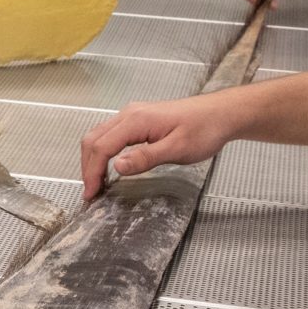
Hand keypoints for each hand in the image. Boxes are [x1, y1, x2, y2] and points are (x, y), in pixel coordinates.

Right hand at [76, 95, 245, 198]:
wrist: (221, 114)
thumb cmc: (204, 130)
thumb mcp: (176, 149)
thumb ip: (145, 158)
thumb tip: (117, 166)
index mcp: (135, 120)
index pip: (101, 147)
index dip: (92, 172)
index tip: (91, 194)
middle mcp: (129, 114)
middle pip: (94, 139)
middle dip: (87, 167)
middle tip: (90, 192)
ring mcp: (133, 115)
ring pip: (99, 136)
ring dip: (93, 159)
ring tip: (96, 183)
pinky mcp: (139, 120)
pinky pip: (111, 135)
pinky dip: (103, 152)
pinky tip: (109, 166)